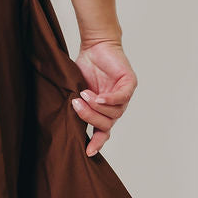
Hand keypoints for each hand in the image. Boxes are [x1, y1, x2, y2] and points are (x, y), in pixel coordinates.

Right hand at [71, 40, 137, 156]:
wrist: (95, 45)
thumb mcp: (77, 90)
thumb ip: (76, 105)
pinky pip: (121, 98)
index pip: (103, 133)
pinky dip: (108, 100)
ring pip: (114, 113)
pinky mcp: (129, 84)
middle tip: (75, 105)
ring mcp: (123, 96)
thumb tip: (67, 122)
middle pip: (106, 124)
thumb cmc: (85, 67)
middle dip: (89, 117)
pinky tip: (97, 96)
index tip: (87, 152)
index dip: (97, 143)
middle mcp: (115, 107)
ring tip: (83, 94)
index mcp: (104, 111)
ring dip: (96, 107)